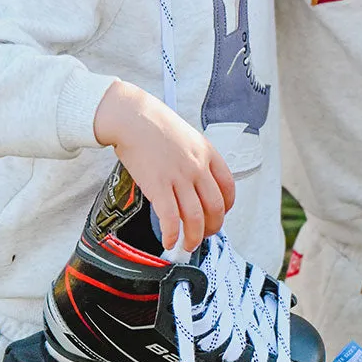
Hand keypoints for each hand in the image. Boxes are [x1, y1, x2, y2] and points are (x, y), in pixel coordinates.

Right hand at [93, 80, 234, 248]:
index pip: (229, 188)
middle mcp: (198, 167)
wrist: (132, 116)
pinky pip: (170, 218)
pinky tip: (169, 242)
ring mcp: (179, 177)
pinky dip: (172, 234)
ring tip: (188, 245)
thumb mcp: (187, 136)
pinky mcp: (157, 186)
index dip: (227, 207)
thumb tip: (195, 182)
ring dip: (194, 237)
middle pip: (216, 207)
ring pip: (196, 218)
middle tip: (205, 234)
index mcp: (208, 153)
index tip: (219, 214)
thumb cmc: (155, 124)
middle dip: (213, 227)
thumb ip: (196, 158)